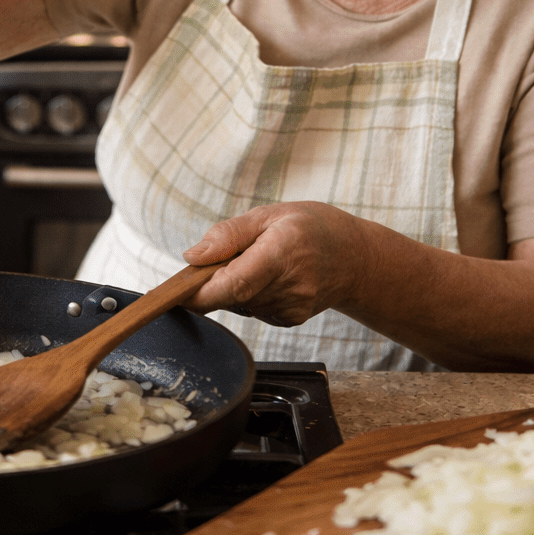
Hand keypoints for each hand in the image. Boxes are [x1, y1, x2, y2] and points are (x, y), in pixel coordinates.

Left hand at [180, 202, 370, 326]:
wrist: (356, 258)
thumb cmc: (312, 227)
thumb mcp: (270, 214)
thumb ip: (229, 234)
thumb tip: (192, 257)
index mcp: (282, 253)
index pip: (234, 284)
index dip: (201, 293)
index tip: (178, 292)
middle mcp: (290, 287)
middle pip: (231, 295)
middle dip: (214, 280)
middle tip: (227, 256)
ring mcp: (291, 309)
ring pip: (239, 303)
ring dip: (234, 286)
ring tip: (259, 261)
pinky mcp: (290, 321)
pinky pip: (252, 309)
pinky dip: (250, 294)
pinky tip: (271, 278)